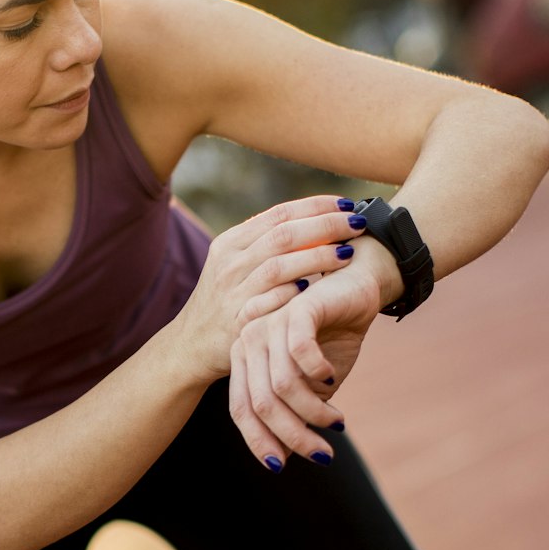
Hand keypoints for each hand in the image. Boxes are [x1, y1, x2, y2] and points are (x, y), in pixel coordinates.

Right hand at [172, 195, 365, 383]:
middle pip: (284, 235)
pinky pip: (272, 301)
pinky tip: (320, 286)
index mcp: (230, 242)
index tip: (346, 203)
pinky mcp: (239, 320)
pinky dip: (297, 291)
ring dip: (318, 256)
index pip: (279, 214)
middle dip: (325, 225)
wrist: (191, 346)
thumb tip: (313, 219)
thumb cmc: (225, 301)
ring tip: (348, 252)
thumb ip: (265, 244)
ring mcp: (233, 292)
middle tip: (357, 224)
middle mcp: (229, 263)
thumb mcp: (235, 265)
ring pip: (281, 266)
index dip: (315, 206)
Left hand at [226, 250, 392, 469]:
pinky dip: (318, 374)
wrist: (359, 285)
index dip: (259, 441)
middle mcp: (249, 340)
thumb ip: (293, 414)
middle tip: (322, 454)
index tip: (282, 467)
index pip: (241, 410)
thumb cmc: (332, 337)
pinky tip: (332, 379)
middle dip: (293, 436)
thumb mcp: (311, 385)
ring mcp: (270, 321)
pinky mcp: (296, 307)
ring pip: (282, 386)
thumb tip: (279, 460)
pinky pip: (300, 354)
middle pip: (261, 404)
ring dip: (313, 412)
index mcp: (245, 359)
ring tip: (337, 421)